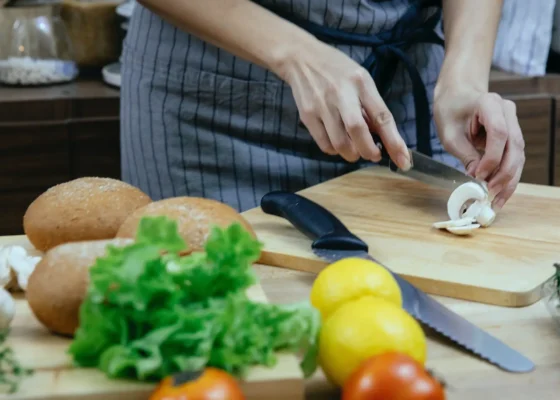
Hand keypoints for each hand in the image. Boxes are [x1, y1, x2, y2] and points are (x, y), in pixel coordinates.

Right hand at [277, 40, 410, 169]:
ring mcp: (322, 105)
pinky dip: (335, 150)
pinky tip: (338, 143)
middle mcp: (342, 94)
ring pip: (339, 143)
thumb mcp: (360, 80)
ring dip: (352, 154)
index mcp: (361, 83)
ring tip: (355, 149)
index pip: (382, 116)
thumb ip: (371, 106)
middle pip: (358, 131)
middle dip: (369, 151)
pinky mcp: (307, 115)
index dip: (394, 141)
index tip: (403, 159)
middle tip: (374, 155)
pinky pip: (324, 144)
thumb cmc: (337, 70)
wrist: (301, 59)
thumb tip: (381, 136)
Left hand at [434, 88, 524, 209]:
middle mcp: (507, 111)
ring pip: (519, 155)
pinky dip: (508, 177)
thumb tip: (477, 178)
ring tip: (496, 200)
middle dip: (504, 173)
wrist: (457, 96)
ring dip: (509, 180)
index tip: (478, 175)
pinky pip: (514, 158)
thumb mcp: (450, 134)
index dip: (492, 158)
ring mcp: (513, 123)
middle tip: (490, 193)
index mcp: (490, 104)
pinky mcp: (512, 136)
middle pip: (515, 146)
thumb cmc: (451, 112)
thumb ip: (465, 154)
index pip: (499, 133)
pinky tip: (500, 194)